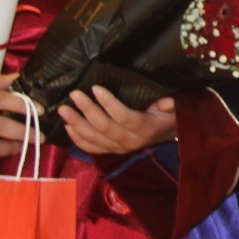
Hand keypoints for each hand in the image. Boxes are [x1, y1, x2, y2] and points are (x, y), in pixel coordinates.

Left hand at [59, 86, 176, 155]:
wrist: (169, 133)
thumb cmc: (169, 114)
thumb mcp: (174, 107)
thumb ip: (170, 105)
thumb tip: (167, 102)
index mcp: (145, 128)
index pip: (124, 117)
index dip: (109, 104)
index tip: (96, 88)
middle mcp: (130, 141)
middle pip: (104, 128)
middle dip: (87, 111)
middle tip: (74, 95)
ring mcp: (119, 148)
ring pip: (94, 139)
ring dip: (77, 124)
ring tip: (64, 110)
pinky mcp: (112, 150)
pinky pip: (92, 148)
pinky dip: (78, 139)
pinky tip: (67, 127)